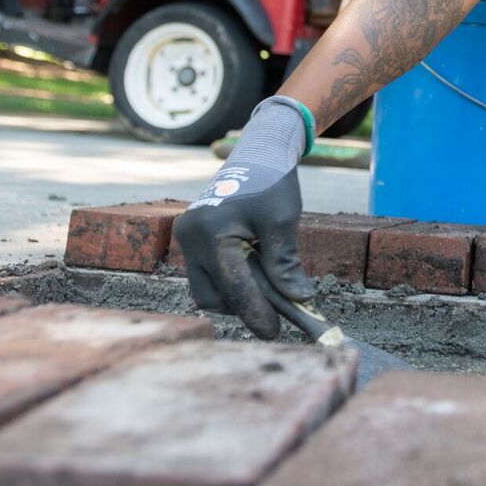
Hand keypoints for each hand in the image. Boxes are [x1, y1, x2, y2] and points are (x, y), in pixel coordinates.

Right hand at [173, 168, 314, 338]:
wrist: (257, 153)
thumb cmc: (272, 182)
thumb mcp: (283, 221)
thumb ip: (285, 263)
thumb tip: (298, 299)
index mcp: (211, 231)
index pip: (234, 287)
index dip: (256, 314)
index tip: (274, 333)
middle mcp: (190, 237)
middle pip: (212, 296)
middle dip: (243, 307)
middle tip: (276, 314)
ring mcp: (186, 239)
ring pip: (207, 289)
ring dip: (237, 295)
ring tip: (268, 289)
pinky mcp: (191, 240)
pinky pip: (208, 274)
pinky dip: (231, 281)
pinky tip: (255, 274)